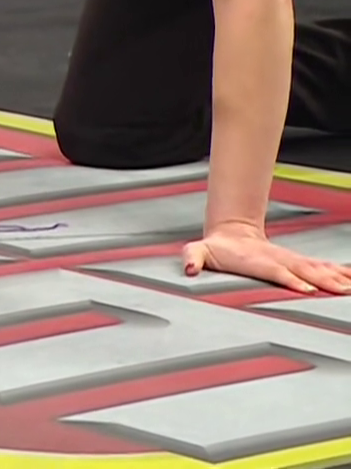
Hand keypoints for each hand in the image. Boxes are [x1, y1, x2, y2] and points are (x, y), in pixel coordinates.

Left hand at [184, 223, 350, 293]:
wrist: (231, 233)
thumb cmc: (215, 249)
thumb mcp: (198, 251)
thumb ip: (192, 258)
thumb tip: (188, 268)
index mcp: (258, 260)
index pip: (276, 271)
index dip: (290, 279)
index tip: (306, 289)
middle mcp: (278, 259)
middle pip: (303, 270)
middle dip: (323, 281)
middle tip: (341, 291)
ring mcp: (290, 260)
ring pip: (317, 269)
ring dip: (336, 277)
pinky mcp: (298, 262)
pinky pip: (323, 267)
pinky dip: (340, 272)